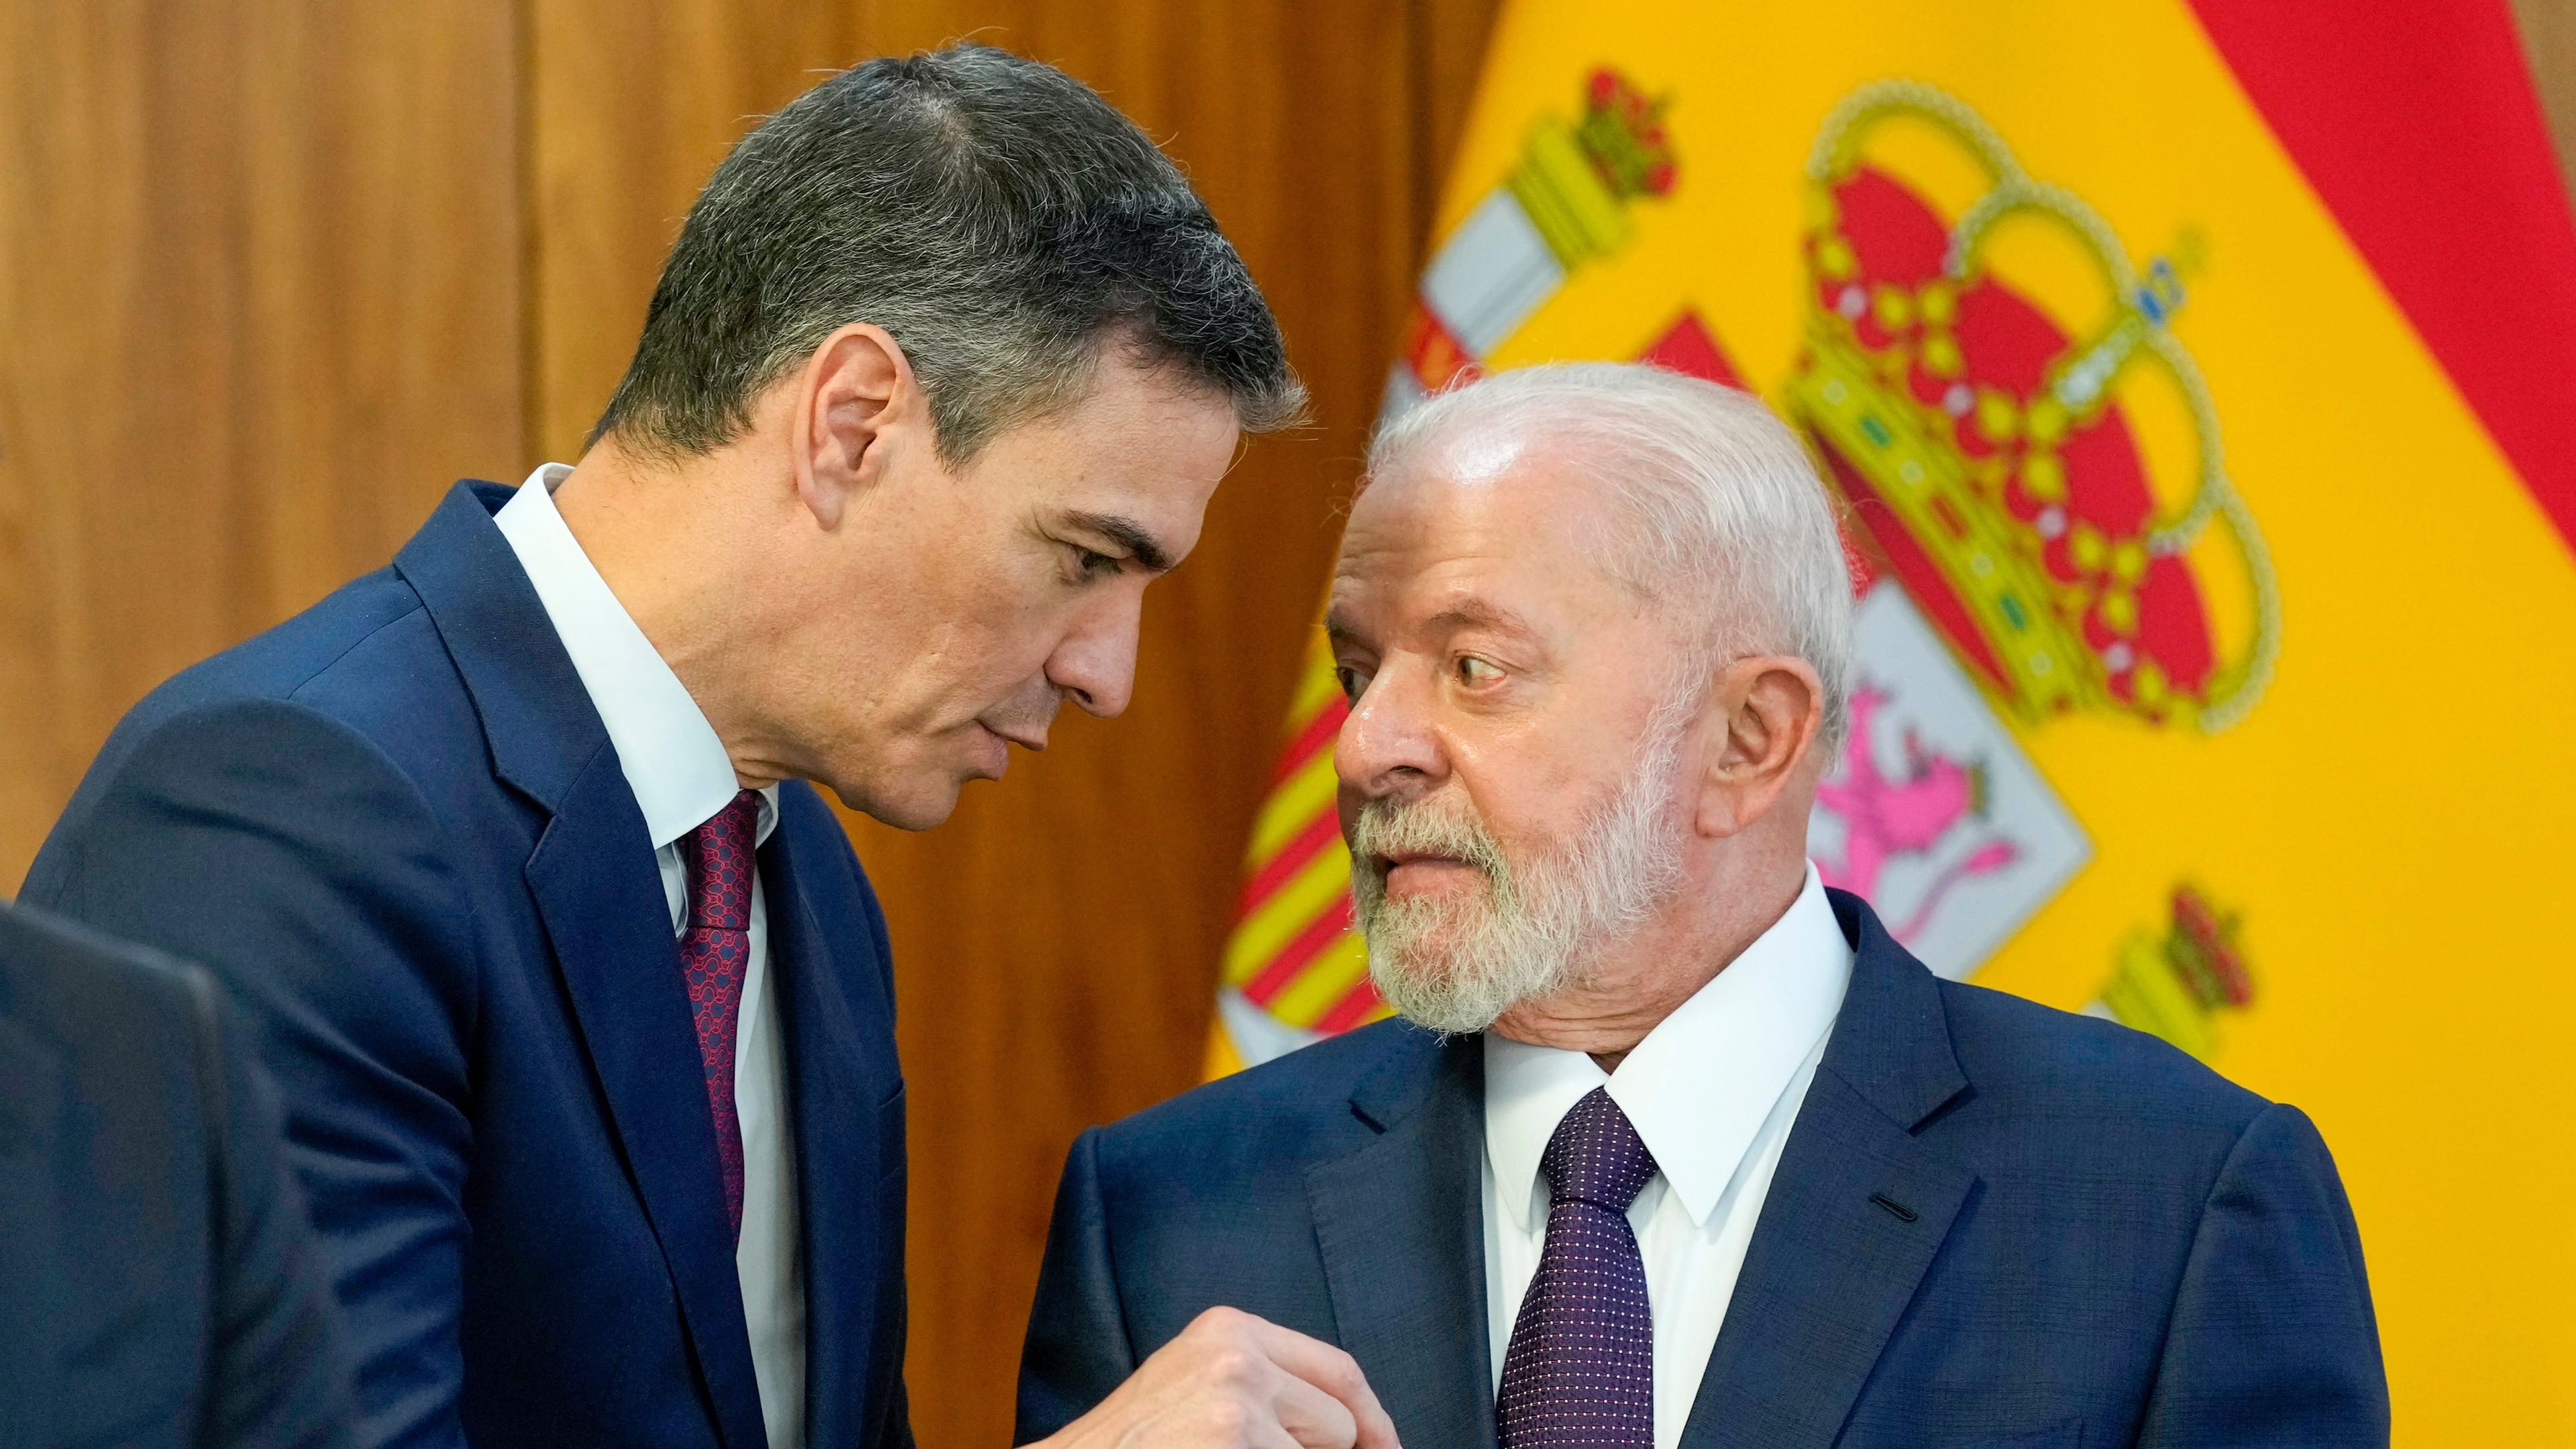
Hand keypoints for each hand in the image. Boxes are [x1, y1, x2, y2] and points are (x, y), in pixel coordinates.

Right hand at [1034, 1306, 1399, 1448]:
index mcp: (1229, 1329)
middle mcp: (1236, 1357)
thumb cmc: (1132, 1441)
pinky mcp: (1233, 1445)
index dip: (1371, 1420)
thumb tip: (1354, 1430)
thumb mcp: (1194, 1382)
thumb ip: (1264, 1382)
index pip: (1337, 1370)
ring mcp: (1235, 1406)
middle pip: (1337, 1421)